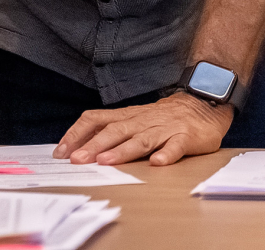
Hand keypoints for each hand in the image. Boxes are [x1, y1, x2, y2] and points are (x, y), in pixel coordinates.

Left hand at [56, 92, 232, 165]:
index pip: (96, 120)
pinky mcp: (186, 137)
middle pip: (116, 131)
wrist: (203, 101)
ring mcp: (165, 128)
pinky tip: (157, 163)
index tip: (61, 152)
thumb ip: (113, 130)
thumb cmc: (164, 116)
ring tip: (107, 161)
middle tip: (77, 160)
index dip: (78, 134)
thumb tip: (80, 147)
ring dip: (123, 150)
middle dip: (95, 145)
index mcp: (128, 116)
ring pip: (142, 139)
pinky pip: (176, 146)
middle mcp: (143, 120)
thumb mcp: (136, 118)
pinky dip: (167, 153)